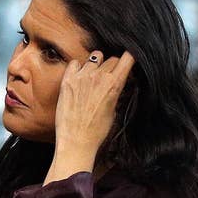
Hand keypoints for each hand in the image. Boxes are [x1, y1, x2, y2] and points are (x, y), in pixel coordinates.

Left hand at [45, 51, 134, 183]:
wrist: (76, 141)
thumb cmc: (96, 130)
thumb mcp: (114, 110)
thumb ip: (116, 91)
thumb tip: (118, 82)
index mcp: (114, 84)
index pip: (127, 58)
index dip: (129, 58)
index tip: (128, 62)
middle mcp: (98, 76)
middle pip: (112, 59)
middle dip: (113, 66)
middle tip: (109, 78)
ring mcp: (81, 76)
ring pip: (94, 57)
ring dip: (96, 65)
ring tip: (93, 77)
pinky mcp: (67, 80)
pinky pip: (75, 63)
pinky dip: (78, 67)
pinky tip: (79, 78)